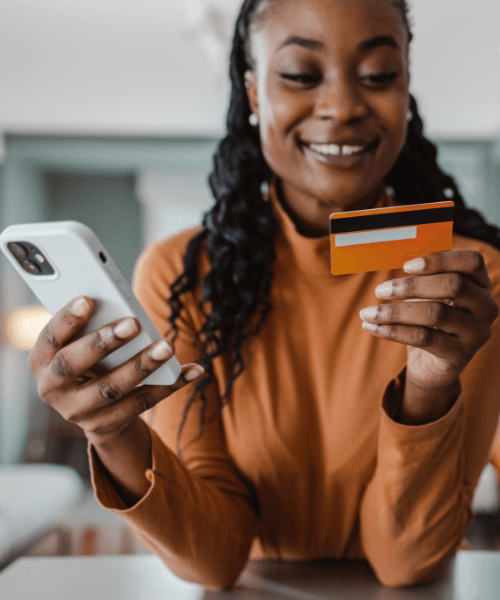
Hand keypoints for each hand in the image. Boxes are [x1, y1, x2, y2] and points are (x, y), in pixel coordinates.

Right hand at [27, 296, 204, 444]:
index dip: (66, 319)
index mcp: (41, 361)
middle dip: (104, 342)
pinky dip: (170, 385)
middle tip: (133, 323)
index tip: (88, 299)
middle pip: (74, 365)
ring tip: (166, 347)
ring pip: (111, 388)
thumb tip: (120, 305)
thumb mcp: (79, 343)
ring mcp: (78, 411)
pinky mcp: (106, 424)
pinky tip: (193, 370)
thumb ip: (90, 326)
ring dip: (141, 366)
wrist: (92, 409)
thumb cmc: (88, 359)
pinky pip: (142, 403)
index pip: (49, 338)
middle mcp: (53, 389)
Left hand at [359, 250, 498, 420]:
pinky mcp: (460, 355)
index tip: (407, 265)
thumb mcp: (426, 296)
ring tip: (368, 312)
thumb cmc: (427, 322)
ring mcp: (476, 333)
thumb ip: (419, 280)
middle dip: (412, 285)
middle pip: (453, 285)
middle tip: (381, 290)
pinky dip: (393, 331)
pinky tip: (372, 327)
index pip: (471, 262)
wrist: (431, 365)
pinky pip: (424, 338)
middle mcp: (485, 307)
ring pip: (436, 313)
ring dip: (395, 311)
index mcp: (480, 284)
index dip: (440, 260)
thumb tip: (392, 270)